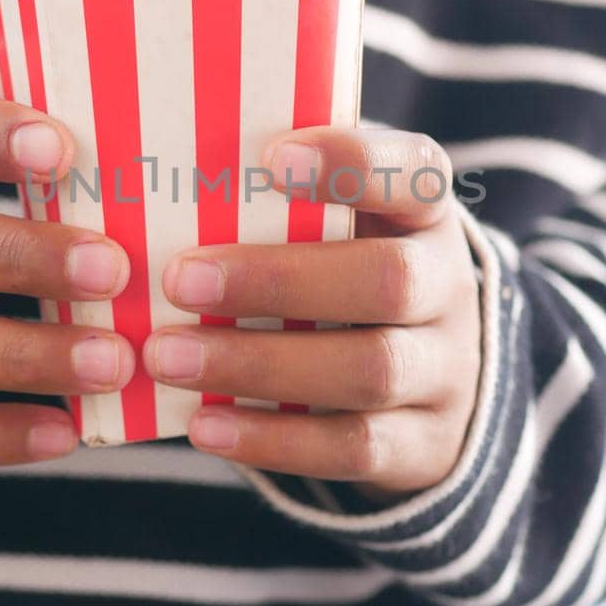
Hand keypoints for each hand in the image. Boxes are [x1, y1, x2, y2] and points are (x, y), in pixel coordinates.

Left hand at [143, 129, 481, 499]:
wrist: (429, 377)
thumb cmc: (344, 271)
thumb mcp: (337, 224)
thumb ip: (276, 202)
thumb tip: (157, 183)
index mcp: (425, 213)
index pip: (414, 172)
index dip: (352, 164)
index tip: (273, 158)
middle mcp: (448, 287)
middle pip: (388, 280)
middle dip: (279, 280)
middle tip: (181, 280)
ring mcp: (445, 370)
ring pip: (369, 369)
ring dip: (259, 364)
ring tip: (168, 357)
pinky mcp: (424, 443)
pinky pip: (354, 447)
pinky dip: (274, 439)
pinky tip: (204, 426)